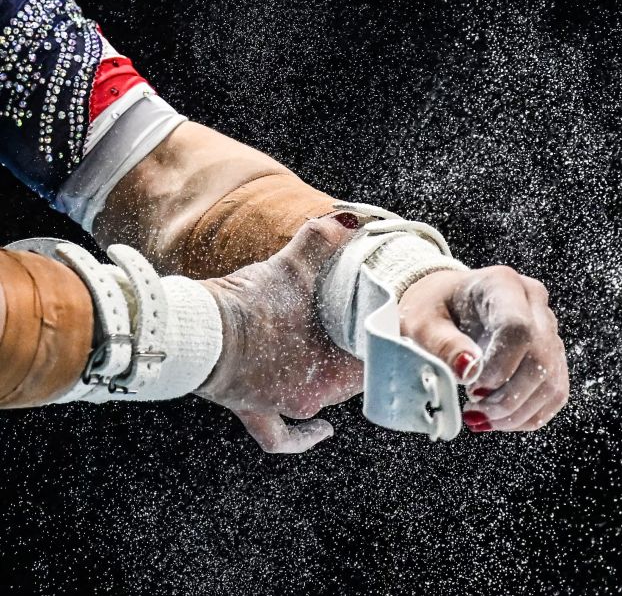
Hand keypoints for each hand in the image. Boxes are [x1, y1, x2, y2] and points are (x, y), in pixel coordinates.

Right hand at [195, 217, 361, 453]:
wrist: (201, 331)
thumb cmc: (252, 302)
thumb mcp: (294, 265)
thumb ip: (325, 238)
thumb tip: (350, 218)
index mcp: (335, 366)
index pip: (376, 357)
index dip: (382, 339)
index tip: (385, 323)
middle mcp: (315, 392)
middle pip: (349, 379)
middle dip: (354, 356)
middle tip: (358, 332)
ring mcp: (284, 404)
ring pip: (319, 401)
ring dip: (328, 382)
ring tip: (338, 357)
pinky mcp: (253, 410)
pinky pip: (281, 437)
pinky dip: (302, 438)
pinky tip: (322, 432)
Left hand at [399, 266, 568, 432]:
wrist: (447, 304)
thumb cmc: (434, 309)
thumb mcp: (423, 323)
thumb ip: (444, 345)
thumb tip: (469, 370)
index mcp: (502, 285)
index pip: (518, 328)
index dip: (499, 367)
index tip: (471, 388)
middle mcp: (533, 303)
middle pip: (540, 358)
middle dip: (507, 398)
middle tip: (474, 412)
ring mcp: (548, 329)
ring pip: (551, 382)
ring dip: (518, 413)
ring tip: (483, 419)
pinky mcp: (552, 355)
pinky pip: (553, 393)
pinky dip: (527, 415)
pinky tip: (499, 419)